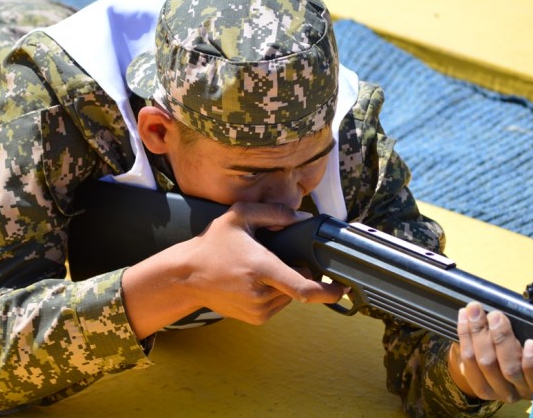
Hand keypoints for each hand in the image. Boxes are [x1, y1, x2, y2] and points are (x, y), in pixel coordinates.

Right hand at [180, 201, 345, 322]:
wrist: (187, 276)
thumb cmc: (213, 245)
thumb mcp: (239, 216)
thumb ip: (275, 213)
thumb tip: (303, 218)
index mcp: (261, 269)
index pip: (304, 288)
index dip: (329, 291)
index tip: (345, 287)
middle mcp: (262, 294)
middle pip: (300, 286)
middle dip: (298, 271)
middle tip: (278, 256)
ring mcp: (259, 310)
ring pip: (290, 295)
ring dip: (286, 282)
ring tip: (260, 267)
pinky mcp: (256, 319)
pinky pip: (279, 304)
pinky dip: (276, 292)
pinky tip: (255, 280)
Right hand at [448, 301, 532, 402]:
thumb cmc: (510, 362)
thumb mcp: (490, 355)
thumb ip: (479, 339)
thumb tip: (471, 312)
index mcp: (482, 384)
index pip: (468, 358)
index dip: (465, 334)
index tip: (466, 313)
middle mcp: (500, 391)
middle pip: (486, 362)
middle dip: (480, 333)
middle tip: (479, 310)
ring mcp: (522, 390)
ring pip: (508, 368)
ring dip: (501, 339)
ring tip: (497, 318)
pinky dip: (530, 360)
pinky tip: (530, 343)